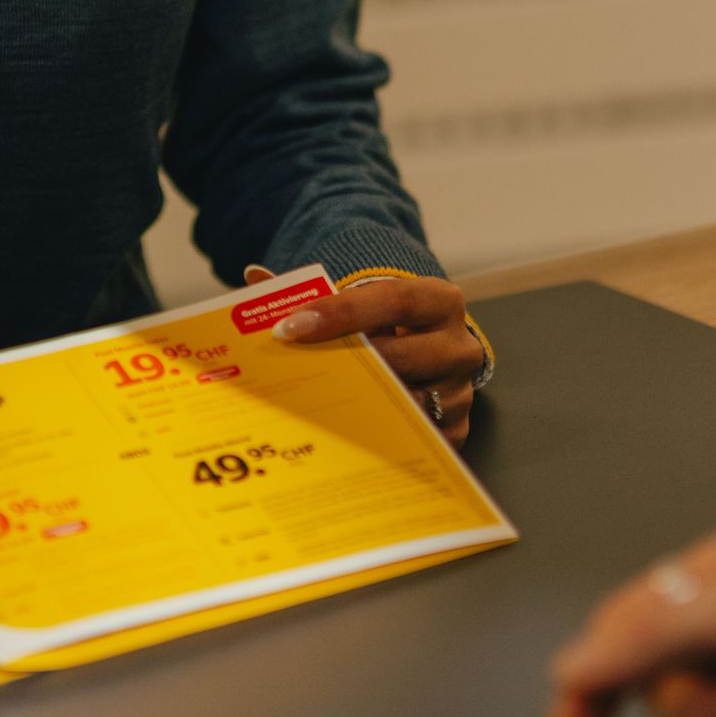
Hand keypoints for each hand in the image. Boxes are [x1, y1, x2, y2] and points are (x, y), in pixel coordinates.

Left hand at [263, 268, 487, 439]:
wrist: (428, 350)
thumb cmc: (386, 324)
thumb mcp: (361, 302)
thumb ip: (313, 291)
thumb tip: (256, 277)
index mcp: (440, 301)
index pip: (393, 300)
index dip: (340, 312)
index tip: (290, 325)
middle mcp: (459, 345)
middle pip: (402, 356)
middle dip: (346, 365)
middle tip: (293, 371)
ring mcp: (459, 391)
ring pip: (407, 403)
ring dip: (360, 406)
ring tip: (312, 405)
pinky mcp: (455, 430)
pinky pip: (413, 439)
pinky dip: (377, 437)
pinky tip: (341, 434)